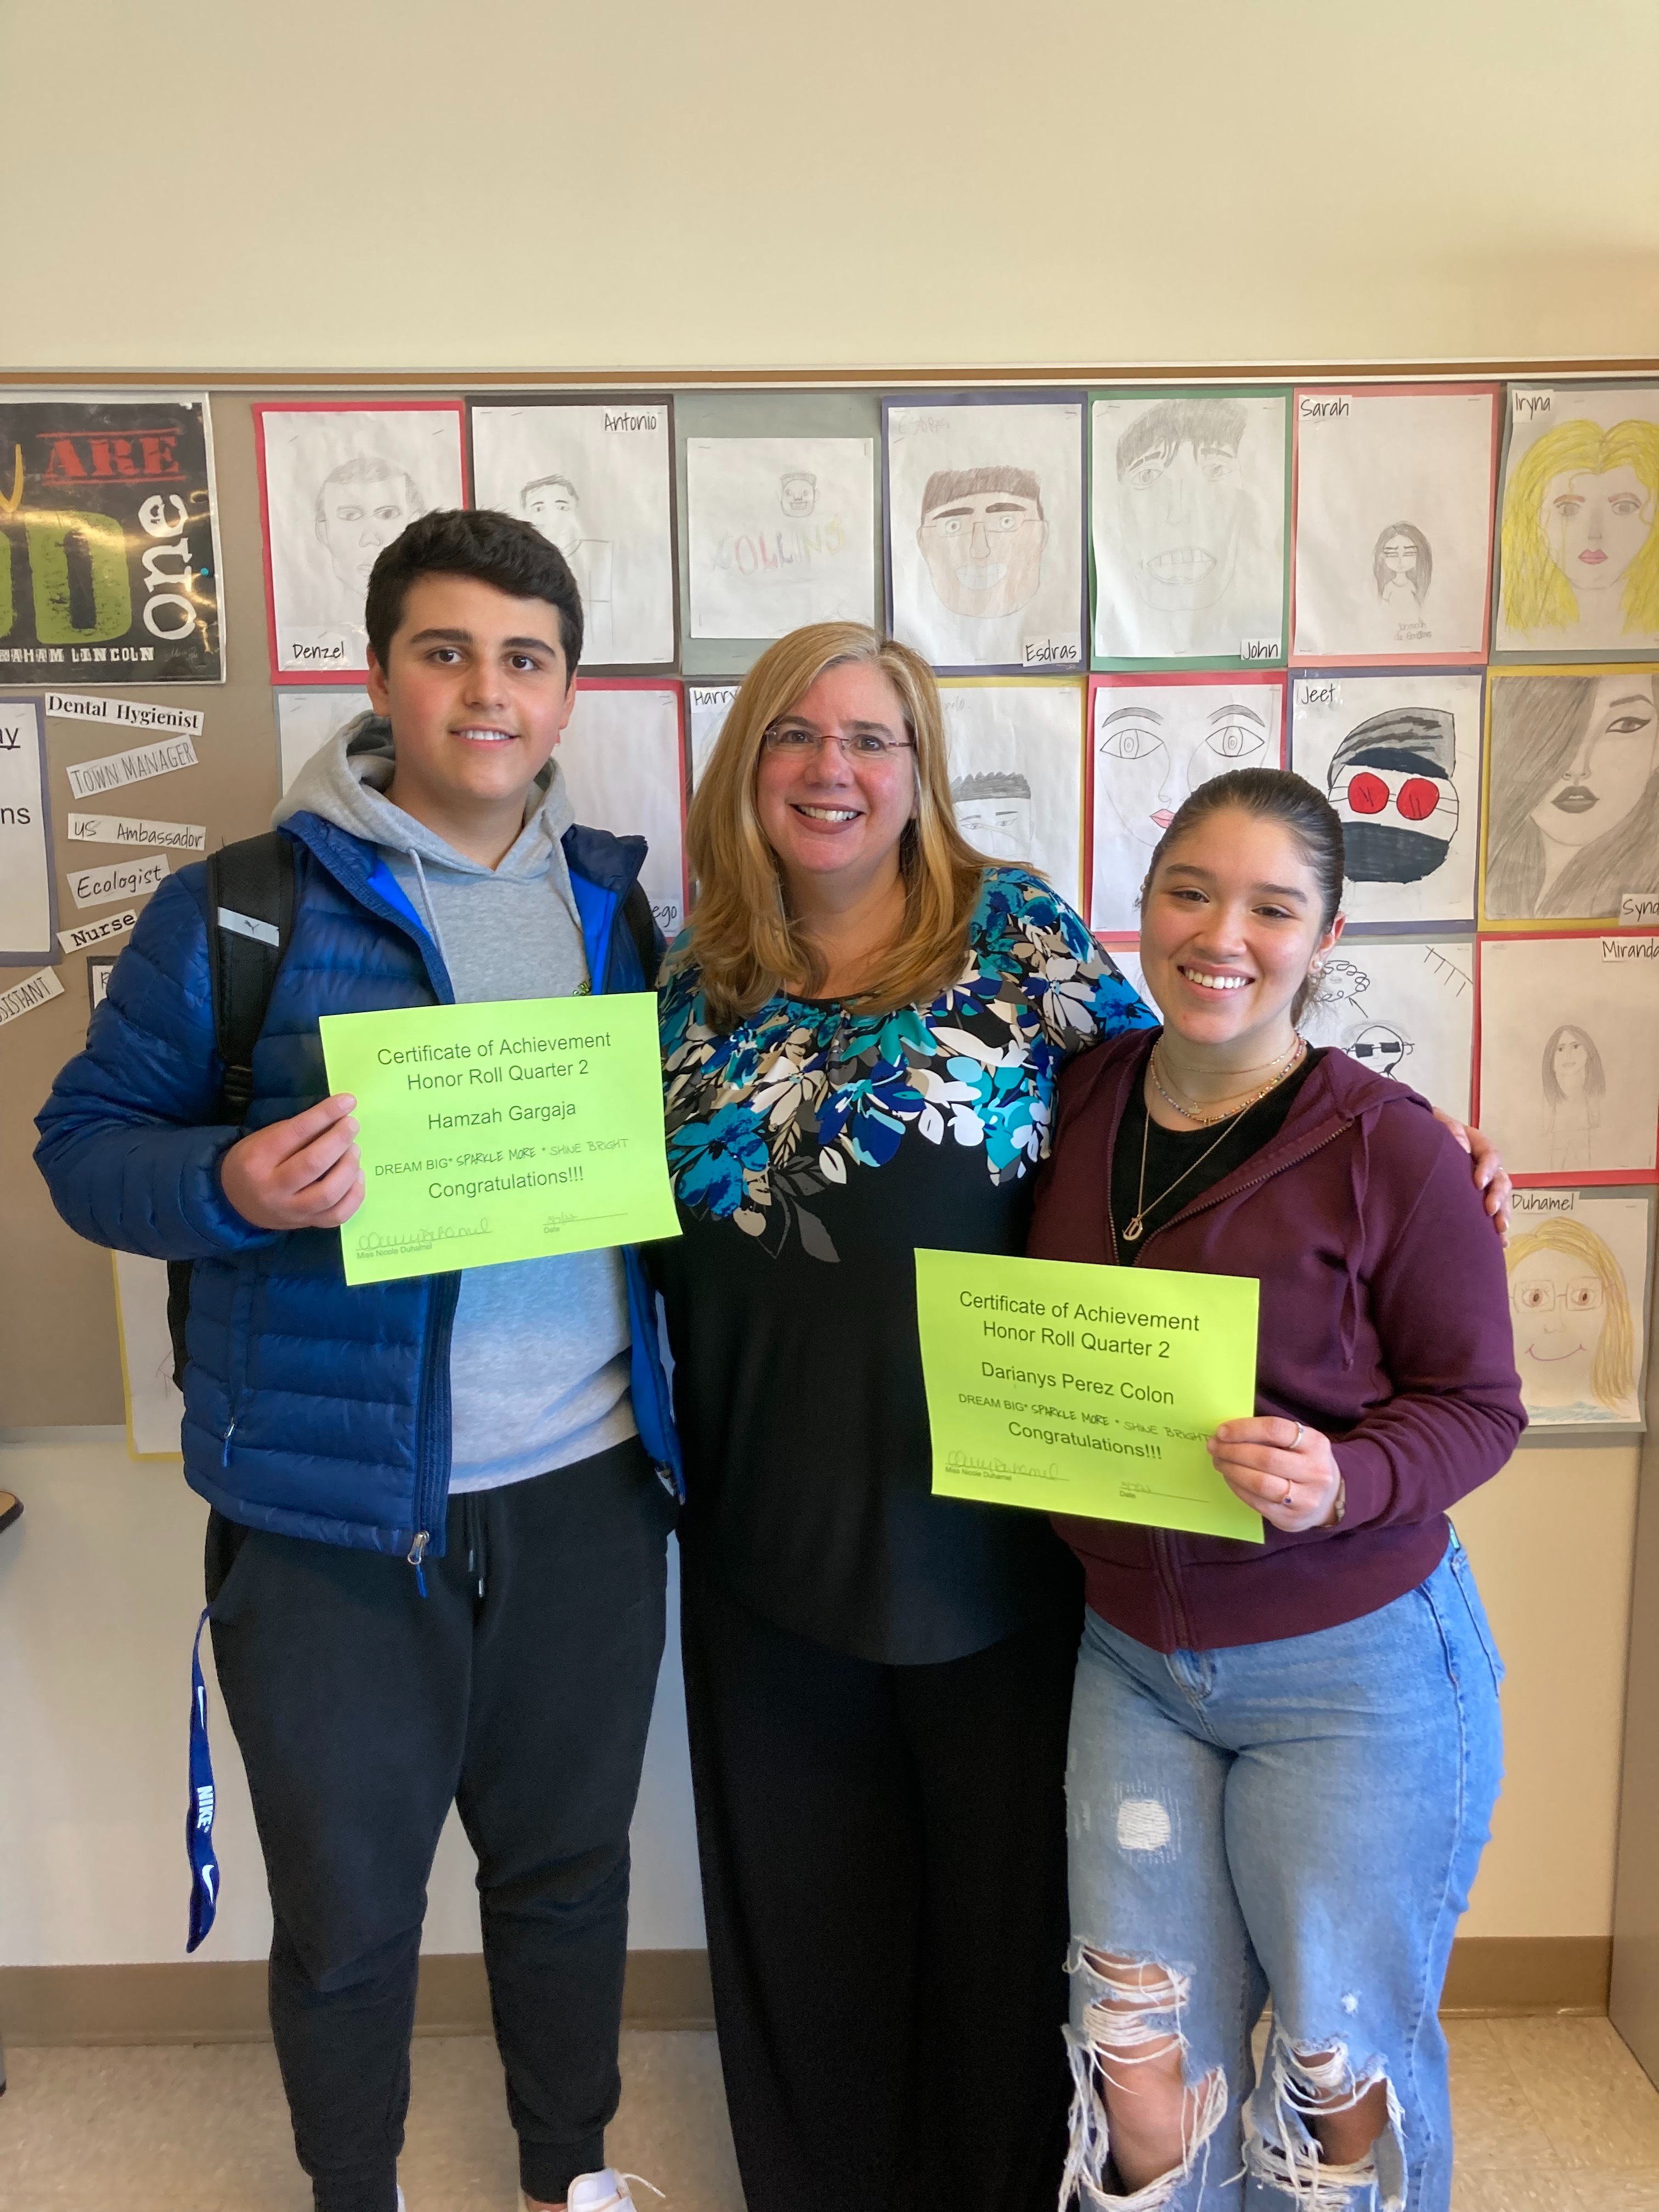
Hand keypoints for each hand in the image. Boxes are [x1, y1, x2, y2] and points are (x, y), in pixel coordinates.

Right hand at [220, 1094, 363, 1230]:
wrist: (234, 1200)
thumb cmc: (254, 1161)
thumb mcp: (264, 1139)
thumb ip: (297, 1130)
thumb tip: (337, 1115)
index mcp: (258, 1158)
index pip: (296, 1132)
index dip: (325, 1114)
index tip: (347, 1101)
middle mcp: (273, 1188)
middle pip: (314, 1163)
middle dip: (340, 1140)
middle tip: (352, 1125)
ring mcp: (290, 1211)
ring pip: (328, 1193)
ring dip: (349, 1167)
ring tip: (354, 1150)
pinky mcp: (305, 1225)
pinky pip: (337, 1215)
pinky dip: (355, 1195)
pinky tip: (357, 1176)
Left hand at [1207, 1416, 1341, 1533]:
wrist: (1329, 1500)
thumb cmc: (1304, 1463)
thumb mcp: (1299, 1443)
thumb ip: (1271, 1436)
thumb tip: (1228, 1432)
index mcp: (1316, 1444)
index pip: (1276, 1430)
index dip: (1244, 1429)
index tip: (1222, 1431)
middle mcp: (1315, 1471)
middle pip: (1265, 1458)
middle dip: (1233, 1451)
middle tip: (1214, 1447)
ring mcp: (1305, 1498)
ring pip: (1260, 1483)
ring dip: (1232, 1470)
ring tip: (1218, 1462)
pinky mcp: (1290, 1518)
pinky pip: (1256, 1502)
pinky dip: (1237, 1487)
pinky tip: (1229, 1478)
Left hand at [1434, 1110, 1510, 1239]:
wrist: (1415, 1141)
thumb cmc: (1427, 1130)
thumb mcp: (1436, 1122)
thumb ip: (1449, 1129)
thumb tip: (1463, 1147)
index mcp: (1477, 1144)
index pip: (1490, 1155)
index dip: (1487, 1169)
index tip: (1477, 1183)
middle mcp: (1484, 1165)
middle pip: (1501, 1180)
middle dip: (1499, 1196)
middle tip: (1490, 1210)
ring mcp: (1482, 1184)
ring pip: (1501, 1198)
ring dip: (1503, 1213)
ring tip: (1500, 1230)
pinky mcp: (1476, 1199)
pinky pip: (1492, 1214)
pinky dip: (1496, 1229)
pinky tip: (1501, 1243)